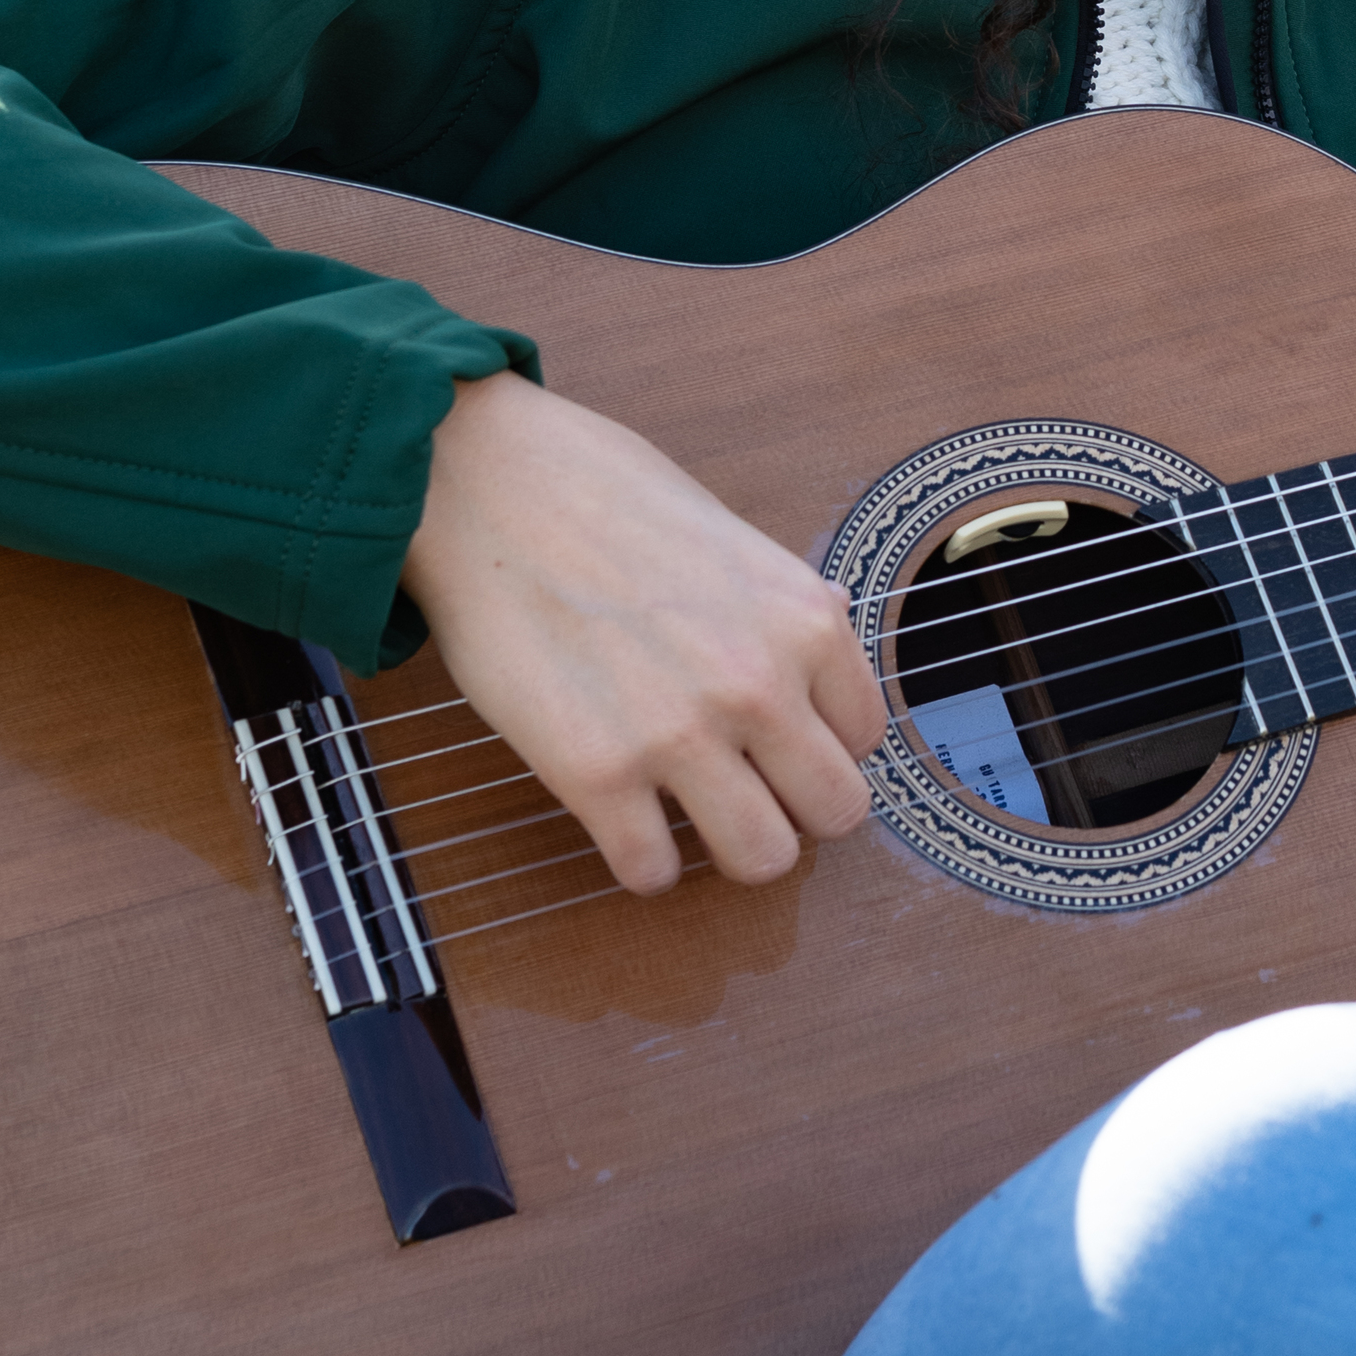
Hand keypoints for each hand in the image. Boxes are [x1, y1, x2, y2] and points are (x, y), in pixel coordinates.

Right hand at [401, 372, 887, 891]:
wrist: (489, 484)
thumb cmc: (603, 492)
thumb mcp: (731, 536)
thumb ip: (781, 607)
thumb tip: (824, 640)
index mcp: (804, 620)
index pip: (866, 736)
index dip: (819, 742)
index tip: (778, 737)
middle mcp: (759, 683)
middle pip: (838, 812)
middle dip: (796, 809)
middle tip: (747, 788)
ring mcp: (680, 734)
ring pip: (762, 860)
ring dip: (728, 845)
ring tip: (690, 813)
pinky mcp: (596, 774)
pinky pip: (652, 872)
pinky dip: (641, 859)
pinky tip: (622, 817)